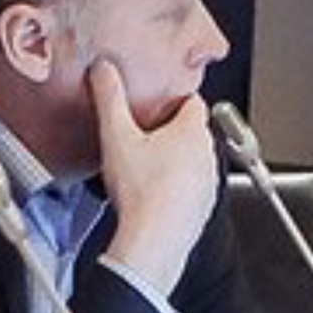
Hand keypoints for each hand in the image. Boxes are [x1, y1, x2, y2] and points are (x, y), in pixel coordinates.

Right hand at [92, 60, 217, 297]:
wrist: (153, 241)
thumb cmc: (141, 193)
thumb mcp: (117, 136)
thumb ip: (110, 97)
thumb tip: (104, 70)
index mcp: (192, 131)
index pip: (192, 100)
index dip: (173, 97)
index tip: (156, 101)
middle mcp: (207, 154)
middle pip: (192, 130)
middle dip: (171, 128)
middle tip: (143, 133)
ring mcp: (209, 181)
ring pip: (194, 159)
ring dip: (176, 158)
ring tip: (145, 165)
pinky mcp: (203, 206)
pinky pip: (192, 186)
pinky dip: (178, 185)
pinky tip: (153, 192)